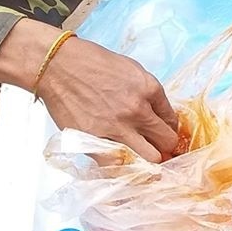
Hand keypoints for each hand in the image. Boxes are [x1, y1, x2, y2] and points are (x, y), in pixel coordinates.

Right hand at [33, 35, 178, 162]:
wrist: (59, 67)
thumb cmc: (93, 64)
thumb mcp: (131, 70)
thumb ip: (148, 94)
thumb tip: (157, 117)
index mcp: (149, 89)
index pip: (172, 120)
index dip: (170, 130)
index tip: (164, 135)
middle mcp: (137, 111)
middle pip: (166, 142)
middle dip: (165, 148)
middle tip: (158, 151)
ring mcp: (116, 128)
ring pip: (148, 159)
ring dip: (147, 161)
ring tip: (141, 161)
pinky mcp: (95, 141)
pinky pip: (116, 165)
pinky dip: (120, 167)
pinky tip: (119, 163)